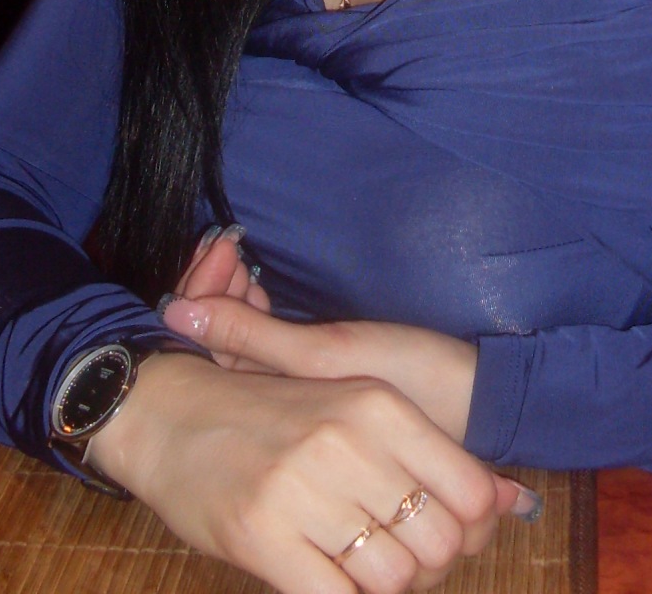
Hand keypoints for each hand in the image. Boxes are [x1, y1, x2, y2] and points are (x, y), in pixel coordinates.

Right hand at [87, 350, 524, 593]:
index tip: (439, 537)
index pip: (468, 493)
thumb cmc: (271, 413)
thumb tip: (511, 499)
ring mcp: (304, 488)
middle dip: (424, 570)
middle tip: (392, 560)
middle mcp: (348, 442)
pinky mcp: (263, 534)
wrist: (169, 412)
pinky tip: (326, 584)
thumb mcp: (352, 405)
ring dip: (381, 590)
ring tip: (356, 571)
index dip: (467, 533)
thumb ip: (425, 453)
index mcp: (377, 405)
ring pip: (390, 579)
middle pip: (435, 546)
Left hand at [163, 232, 479, 443]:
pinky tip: (259, 287)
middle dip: (216, 288)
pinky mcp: (322, 382)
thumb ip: (250, 336)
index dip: (202, 293)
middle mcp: (273, 404)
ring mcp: (297, 394)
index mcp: (265, 408)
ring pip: (244, 344)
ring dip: (236, 296)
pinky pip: (269, 347)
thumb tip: (172, 312)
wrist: (479, 398)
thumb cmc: (407, 377)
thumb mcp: (327, 354)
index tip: (217, 245)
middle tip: (227, 242)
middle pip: (220, 344)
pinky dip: (258, 312)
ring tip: (239, 256)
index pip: (206, 348)